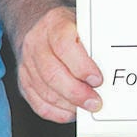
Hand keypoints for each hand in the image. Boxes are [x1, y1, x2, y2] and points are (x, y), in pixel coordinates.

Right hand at [17, 4, 101, 121]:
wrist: (36, 25)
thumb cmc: (66, 28)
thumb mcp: (81, 24)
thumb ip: (93, 41)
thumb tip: (112, 66)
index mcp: (53, 24)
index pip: (64, 46)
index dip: (81, 66)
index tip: (97, 79)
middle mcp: (36, 43)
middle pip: (53, 73)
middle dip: (77, 92)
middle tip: (95, 102)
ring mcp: (26, 64)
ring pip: (46, 91)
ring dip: (69, 104)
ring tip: (87, 107)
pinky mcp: (24, 82)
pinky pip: (38, 104)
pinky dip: (57, 112)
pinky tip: (72, 111)